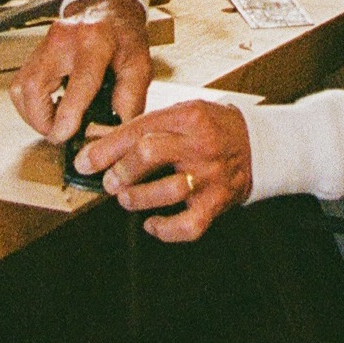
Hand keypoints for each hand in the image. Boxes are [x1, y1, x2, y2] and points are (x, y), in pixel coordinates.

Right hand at [9, 0, 151, 143]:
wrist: (109, 9)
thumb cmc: (124, 38)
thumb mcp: (139, 65)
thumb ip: (130, 99)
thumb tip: (112, 132)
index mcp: (96, 41)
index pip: (79, 81)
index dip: (68, 115)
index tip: (65, 136)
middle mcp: (63, 39)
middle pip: (34, 86)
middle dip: (42, 120)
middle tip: (61, 134)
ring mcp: (44, 43)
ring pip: (21, 88)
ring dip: (34, 115)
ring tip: (56, 122)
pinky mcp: (33, 52)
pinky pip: (19, 86)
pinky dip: (30, 105)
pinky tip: (51, 108)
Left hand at [73, 100, 252, 240]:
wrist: (257, 144)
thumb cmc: (213, 127)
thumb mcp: (181, 113)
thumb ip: (145, 127)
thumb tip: (100, 140)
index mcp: (188, 117)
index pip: (138, 129)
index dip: (106, 148)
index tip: (85, 161)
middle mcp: (199, 145)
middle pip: (149, 154)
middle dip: (120, 171)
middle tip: (109, 181)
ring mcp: (209, 175)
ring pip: (165, 191)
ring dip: (136, 198)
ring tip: (127, 198)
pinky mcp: (217, 203)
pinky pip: (187, 225)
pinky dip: (164, 229)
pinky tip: (152, 223)